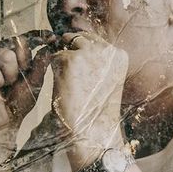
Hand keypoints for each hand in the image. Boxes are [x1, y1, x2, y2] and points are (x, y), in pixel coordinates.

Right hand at [0, 30, 57, 136]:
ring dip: (10, 76)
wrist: (3, 123)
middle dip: (23, 65)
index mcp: (10, 52)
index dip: (38, 36)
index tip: (52, 38)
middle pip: (16, 43)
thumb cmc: (16, 102)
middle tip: (15, 81)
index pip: (24, 38)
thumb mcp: (34, 82)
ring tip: (5, 86)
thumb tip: (48, 48)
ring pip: (5, 56)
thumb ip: (40, 65)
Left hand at [52, 32, 127, 155]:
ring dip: (62, 61)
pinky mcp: (69, 59)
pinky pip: (53, 57)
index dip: (82, 52)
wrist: (92, 133)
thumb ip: (98, 62)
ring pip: (66, 45)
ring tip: (68, 85)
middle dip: (71, 51)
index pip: (95, 40)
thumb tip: (78, 45)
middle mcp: (107, 49)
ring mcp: (88, 52)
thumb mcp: (106, 82)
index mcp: (119, 55)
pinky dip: (53, 71)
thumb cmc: (97, 114)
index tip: (80, 71)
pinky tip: (62, 88)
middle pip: (80, 38)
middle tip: (71, 78)